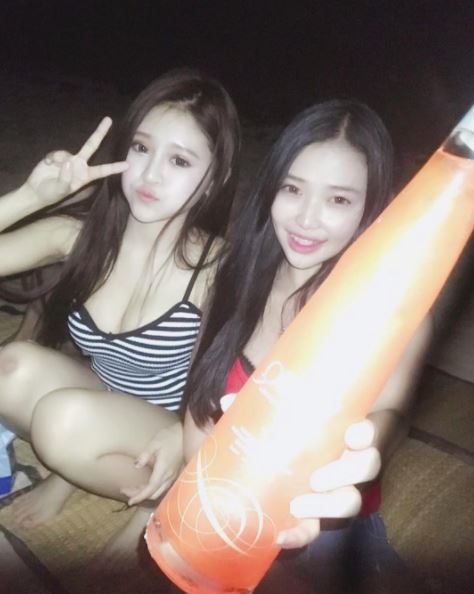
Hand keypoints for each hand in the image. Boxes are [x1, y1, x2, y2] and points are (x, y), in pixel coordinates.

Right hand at [25, 117, 127, 205]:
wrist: (37, 190)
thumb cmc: (52, 193)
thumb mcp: (60, 190)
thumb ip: (65, 179)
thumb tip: (68, 163)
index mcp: (85, 176)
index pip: (102, 170)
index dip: (114, 167)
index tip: (127, 165)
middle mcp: (79, 165)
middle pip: (92, 146)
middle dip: (100, 133)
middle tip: (109, 119)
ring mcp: (69, 159)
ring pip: (66, 154)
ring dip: (58, 160)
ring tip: (53, 171)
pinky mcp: (57, 156)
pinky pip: (56, 154)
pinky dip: (51, 159)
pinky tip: (47, 165)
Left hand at [121, 423, 182, 505]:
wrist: (185, 432)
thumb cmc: (170, 436)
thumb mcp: (154, 442)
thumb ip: (144, 455)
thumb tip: (136, 466)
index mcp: (163, 469)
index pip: (150, 488)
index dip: (140, 496)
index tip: (129, 501)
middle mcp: (169, 475)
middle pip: (153, 493)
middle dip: (139, 495)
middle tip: (126, 491)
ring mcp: (173, 474)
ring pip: (158, 491)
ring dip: (146, 492)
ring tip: (134, 488)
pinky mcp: (174, 472)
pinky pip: (163, 486)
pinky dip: (152, 489)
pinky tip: (146, 483)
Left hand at [219, 395, 380, 548]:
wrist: (275, 462)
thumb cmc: (283, 434)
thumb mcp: (272, 419)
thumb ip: (256, 409)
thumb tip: (227, 401)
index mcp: (339, 436)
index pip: (365, 433)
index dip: (364, 435)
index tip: (351, 435)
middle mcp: (345, 462)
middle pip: (366, 468)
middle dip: (346, 474)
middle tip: (316, 478)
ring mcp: (334, 491)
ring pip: (350, 501)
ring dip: (328, 506)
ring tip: (298, 504)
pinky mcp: (316, 517)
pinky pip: (316, 529)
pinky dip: (300, 535)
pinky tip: (281, 535)